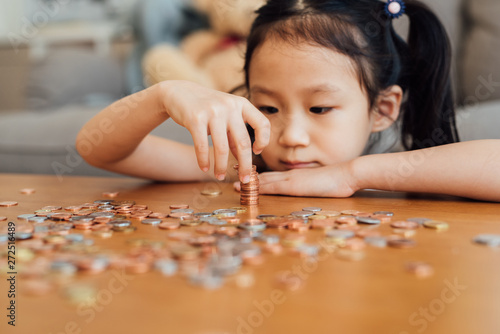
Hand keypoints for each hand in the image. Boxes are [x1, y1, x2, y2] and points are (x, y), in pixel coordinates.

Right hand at [159, 81, 269, 182]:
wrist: (179, 92)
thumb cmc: (206, 107)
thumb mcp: (225, 114)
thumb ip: (234, 133)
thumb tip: (242, 159)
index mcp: (241, 104)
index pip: (262, 123)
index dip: (263, 140)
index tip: (256, 151)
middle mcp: (229, 106)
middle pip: (243, 142)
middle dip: (245, 165)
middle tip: (244, 179)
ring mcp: (213, 111)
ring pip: (222, 148)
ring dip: (221, 166)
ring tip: (219, 176)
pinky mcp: (195, 118)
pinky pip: (202, 146)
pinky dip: (204, 161)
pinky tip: (204, 168)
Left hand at [233, 163, 358, 197]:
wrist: (347, 174)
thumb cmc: (339, 180)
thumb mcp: (321, 183)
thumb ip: (311, 185)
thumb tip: (309, 189)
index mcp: (296, 175)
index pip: (274, 176)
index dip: (259, 177)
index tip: (246, 176)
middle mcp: (290, 175)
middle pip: (265, 177)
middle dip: (248, 179)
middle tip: (233, 178)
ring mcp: (291, 179)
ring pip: (265, 181)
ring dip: (249, 184)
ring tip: (235, 185)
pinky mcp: (293, 185)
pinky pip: (271, 186)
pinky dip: (258, 187)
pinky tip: (248, 189)